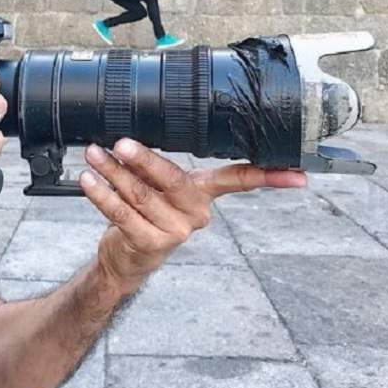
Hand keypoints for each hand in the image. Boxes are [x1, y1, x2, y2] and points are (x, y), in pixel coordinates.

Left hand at [80, 138, 305, 292]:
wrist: (127, 258)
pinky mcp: (151, 244)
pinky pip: (122, 214)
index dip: (269, 176)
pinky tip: (88, 179)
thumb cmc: (146, 211)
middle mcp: (196, 214)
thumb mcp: (160, 187)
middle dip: (144, 159)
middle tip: (122, 142)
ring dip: (113, 172)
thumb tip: (141, 129)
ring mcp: (175, 232)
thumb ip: (160, 164)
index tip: (299, 175)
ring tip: (94, 153)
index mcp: (204, 195)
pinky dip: (102, 194)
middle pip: (173, 179)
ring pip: (141, 195)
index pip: (241, 181)